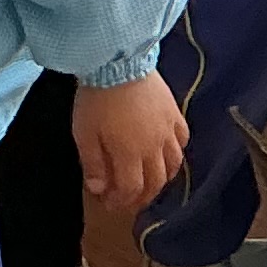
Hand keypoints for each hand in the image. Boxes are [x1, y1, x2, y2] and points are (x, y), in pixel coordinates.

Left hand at [73, 73, 188, 212]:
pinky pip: (182, 141)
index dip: (121, 201)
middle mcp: (155, 148)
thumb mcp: (84, 134)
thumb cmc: (96, 100)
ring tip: (149, 181)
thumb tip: (99, 189)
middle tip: (128, 199)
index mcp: (131, 155)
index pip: (131, 189)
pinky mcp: (175, 114)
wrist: (118, 62)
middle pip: (156, 182)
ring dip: (161, 179)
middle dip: (142, 196)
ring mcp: (168, 130)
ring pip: (173, 165)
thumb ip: (93, 164)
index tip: (109, 204)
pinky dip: (176, 154)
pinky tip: (166, 154)